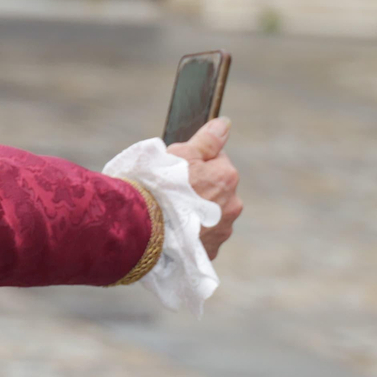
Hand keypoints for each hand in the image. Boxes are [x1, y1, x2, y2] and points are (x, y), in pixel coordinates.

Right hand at [167, 117, 242, 259]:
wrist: (143, 230)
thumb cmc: (158, 187)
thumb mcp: (179, 154)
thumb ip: (206, 140)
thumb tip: (225, 124)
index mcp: (226, 177)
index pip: (216, 160)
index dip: (195, 162)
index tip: (175, 169)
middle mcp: (232, 205)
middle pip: (216, 190)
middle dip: (199, 189)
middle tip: (170, 192)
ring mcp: (222, 231)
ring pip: (210, 215)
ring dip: (195, 213)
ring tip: (169, 214)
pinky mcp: (210, 252)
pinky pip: (203, 238)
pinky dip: (191, 234)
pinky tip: (172, 232)